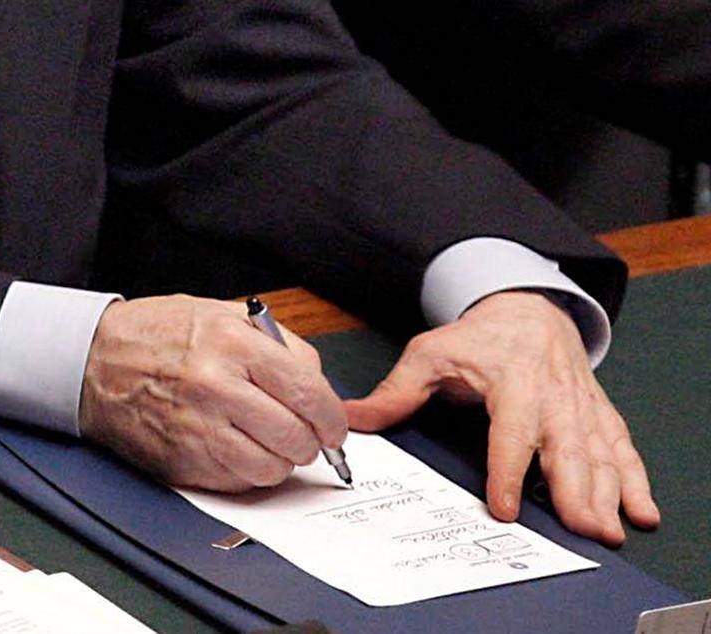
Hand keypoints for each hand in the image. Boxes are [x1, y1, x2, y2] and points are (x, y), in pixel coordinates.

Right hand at [79, 294, 346, 491]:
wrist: (94, 361)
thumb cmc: (160, 334)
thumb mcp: (223, 315)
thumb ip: (278, 344)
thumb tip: (317, 383)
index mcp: (233, 344)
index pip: (307, 391)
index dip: (331, 416)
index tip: (334, 425)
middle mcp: (216, 387)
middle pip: (295, 435)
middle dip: (312, 442)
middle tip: (307, 436)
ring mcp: (196, 428)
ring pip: (270, 468)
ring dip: (282, 462)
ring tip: (272, 444)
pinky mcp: (180, 461)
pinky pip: (237, 482)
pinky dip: (250, 473)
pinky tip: (241, 450)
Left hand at [345, 290, 658, 546]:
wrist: (529, 309)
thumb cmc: (479, 336)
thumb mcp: (431, 353)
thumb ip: (395, 391)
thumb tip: (351, 418)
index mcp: (513, 379)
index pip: (510, 430)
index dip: (508, 469)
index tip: (505, 505)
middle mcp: (553, 394)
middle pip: (566, 446)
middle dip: (575, 490)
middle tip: (581, 529)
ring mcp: (579, 405)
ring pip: (598, 452)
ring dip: (607, 492)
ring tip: (608, 530)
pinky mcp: (595, 413)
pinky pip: (620, 447)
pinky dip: (634, 479)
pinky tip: (641, 510)